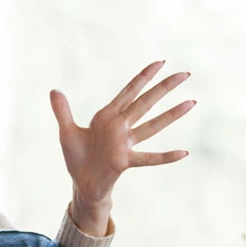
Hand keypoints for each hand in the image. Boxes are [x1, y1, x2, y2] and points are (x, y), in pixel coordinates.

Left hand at [50, 61, 194, 235]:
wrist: (81, 183)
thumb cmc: (77, 158)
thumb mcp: (66, 132)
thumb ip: (62, 111)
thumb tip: (54, 90)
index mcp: (107, 117)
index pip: (129, 92)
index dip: (144, 77)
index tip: (160, 62)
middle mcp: (120, 127)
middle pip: (146, 102)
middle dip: (164, 87)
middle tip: (186, 73)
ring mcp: (125, 144)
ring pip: (152, 125)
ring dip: (172, 115)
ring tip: (191, 102)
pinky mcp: (124, 161)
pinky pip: (149, 158)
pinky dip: (165, 157)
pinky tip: (184, 153)